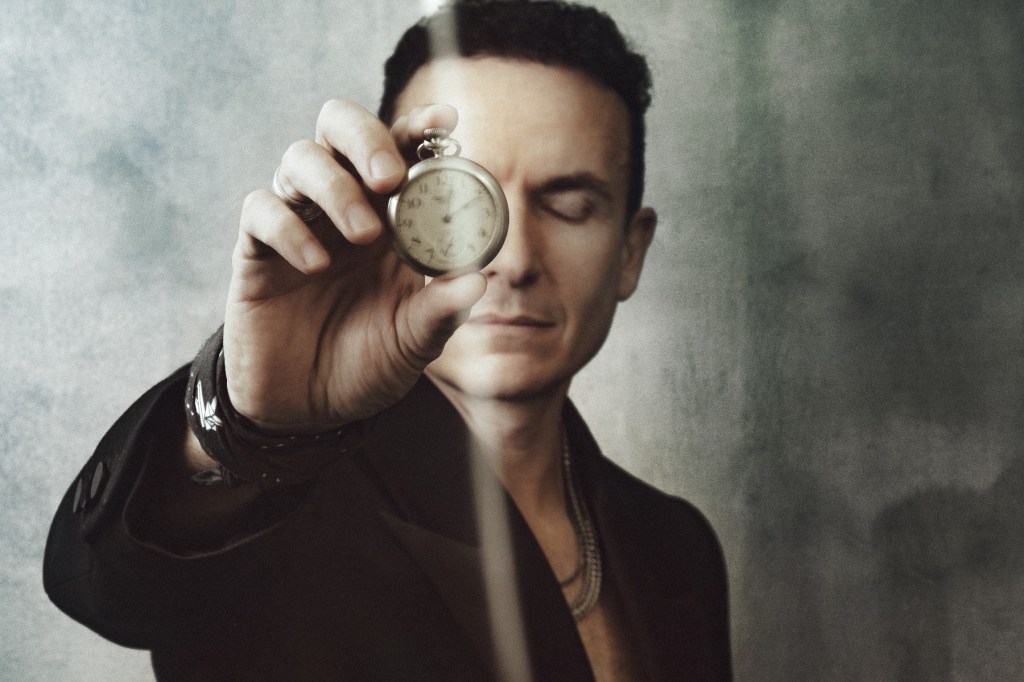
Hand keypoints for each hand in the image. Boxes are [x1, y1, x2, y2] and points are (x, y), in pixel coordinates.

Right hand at [223, 100, 485, 431]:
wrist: (307, 410)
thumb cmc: (367, 365)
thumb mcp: (414, 344)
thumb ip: (442, 312)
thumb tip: (478, 278)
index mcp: (388, 218)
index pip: (399, 151)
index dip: (418, 129)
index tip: (445, 121)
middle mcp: (342, 208)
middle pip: (339, 128)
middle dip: (366, 138)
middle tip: (389, 176)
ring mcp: (297, 224)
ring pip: (299, 159)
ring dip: (334, 186)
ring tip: (362, 235)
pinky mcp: (255, 252)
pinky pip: (260, 210)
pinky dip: (288, 227)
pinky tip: (315, 265)